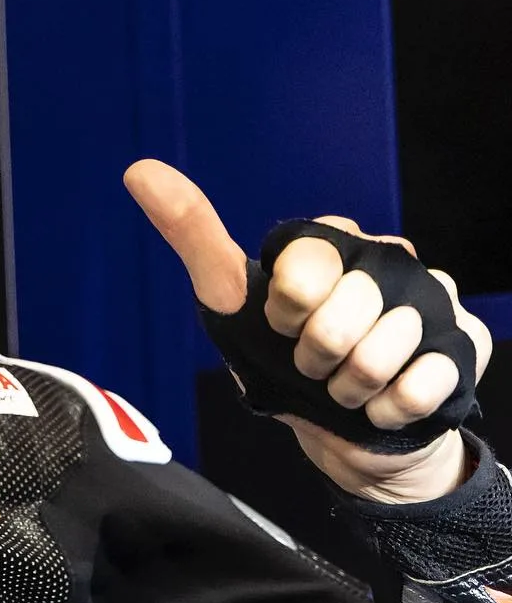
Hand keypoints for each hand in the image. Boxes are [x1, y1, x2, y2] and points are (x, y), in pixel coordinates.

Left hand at [124, 159, 492, 503]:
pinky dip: (390, 407)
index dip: (287, 313)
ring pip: (382, 353)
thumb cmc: (281, 363)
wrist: (344, 433)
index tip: (280, 326)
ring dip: (351, 387)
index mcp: (331, 242)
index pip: (305, 269)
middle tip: (314, 364)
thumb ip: (193, 235)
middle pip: (342, 319)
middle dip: (317, 358)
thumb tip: (137, 169)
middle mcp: (388, 260)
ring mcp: (433, 299)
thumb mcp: (231, 304)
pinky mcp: (465, 343)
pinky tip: (385, 403)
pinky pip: (422, 383)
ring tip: (348, 384)